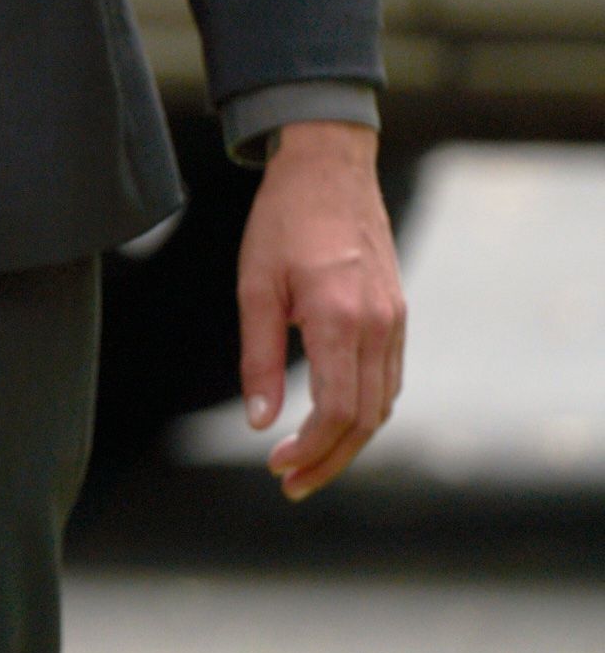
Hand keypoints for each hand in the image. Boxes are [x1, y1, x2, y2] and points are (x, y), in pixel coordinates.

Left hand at [236, 119, 404, 498]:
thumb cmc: (282, 221)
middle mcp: (378, 326)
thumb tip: (260, 420)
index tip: (277, 467)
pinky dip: (366, 411)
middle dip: (329, 459)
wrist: (330, 169)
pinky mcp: (399, 315)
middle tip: (290, 483)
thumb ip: (259, 357)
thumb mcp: (254, 285)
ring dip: (350, 442)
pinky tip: (335, 423)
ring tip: (308, 463)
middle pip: (365, 419)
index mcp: (340, 318)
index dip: (311, 449)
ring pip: (383, 405)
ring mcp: (395, 321)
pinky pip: (389, 379)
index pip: (339, 411)